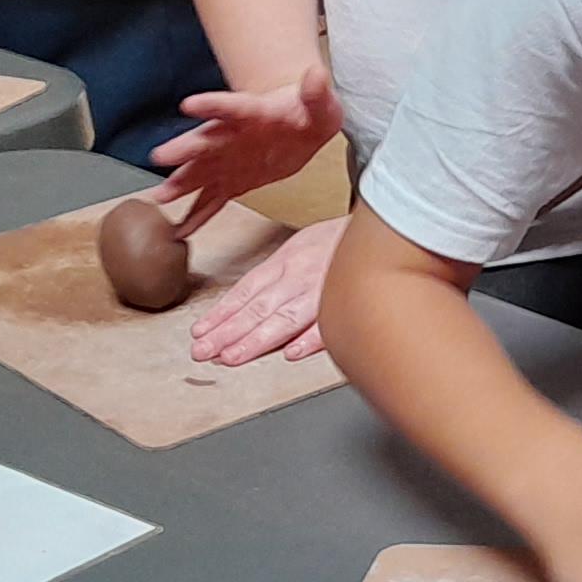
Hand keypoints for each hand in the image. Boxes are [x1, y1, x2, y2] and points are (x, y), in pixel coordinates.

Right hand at [149, 61, 341, 231]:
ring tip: (161, 196)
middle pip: (205, 140)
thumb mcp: (320, 102)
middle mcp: (232, 135)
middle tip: (161, 156)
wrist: (302, 127)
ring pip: (200, 172)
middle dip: (184, 149)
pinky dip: (197, 216)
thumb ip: (316, 92)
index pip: (230, 106)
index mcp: (252, 112)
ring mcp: (228, 160)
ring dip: (181, 184)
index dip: (211, 105)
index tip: (189, 104)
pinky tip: (180, 229)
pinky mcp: (232, 182)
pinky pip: (212, 200)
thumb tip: (316, 76)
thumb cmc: (307, 112)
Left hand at [188, 210, 339, 367]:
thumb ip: (275, 273)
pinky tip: (292, 354)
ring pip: (284, 318)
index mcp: (285, 262)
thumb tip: (247, 301)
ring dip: (256, 340)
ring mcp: (322, 289)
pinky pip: (330, 322)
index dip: (221, 314)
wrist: (381, 224)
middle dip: (227, 333)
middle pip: (257, 308)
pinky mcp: (348, 300)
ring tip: (231, 357)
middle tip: (203, 352)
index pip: (245, 292)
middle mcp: (298, 276)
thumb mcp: (299, 246)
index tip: (200, 333)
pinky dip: (311, 339)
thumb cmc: (340, 241)